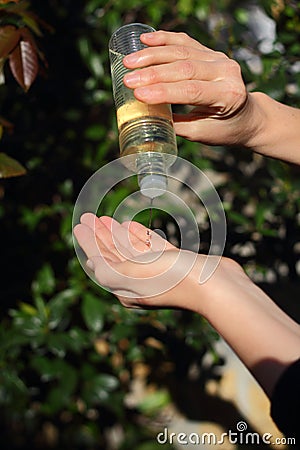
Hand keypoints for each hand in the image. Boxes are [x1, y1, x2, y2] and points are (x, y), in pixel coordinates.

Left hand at [73, 213, 244, 312]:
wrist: (217, 286)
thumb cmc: (173, 279)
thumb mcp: (131, 274)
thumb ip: (106, 266)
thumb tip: (91, 259)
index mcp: (125, 287)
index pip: (101, 260)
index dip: (89, 241)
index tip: (80, 223)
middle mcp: (139, 281)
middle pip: (114, 254)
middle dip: (101, 235)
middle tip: (89, 216)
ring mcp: (158, 271)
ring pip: (131, 249)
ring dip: (117, 233)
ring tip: (106, 218)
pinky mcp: (175, 262)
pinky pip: (151, 246)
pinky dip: (140, 235)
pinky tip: (130, 224)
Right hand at [123, 30, 254, 145]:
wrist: (248, 116)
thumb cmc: (225, 129)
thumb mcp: (203, 134)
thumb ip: (178, 124)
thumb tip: (147, 116)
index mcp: (228, 95)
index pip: (191, 90)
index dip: (163, 91)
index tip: (138, 94)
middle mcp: (226, 72)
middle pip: (185, 67)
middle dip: (153, 73)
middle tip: (128, 78)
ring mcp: (219, 58)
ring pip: (182, 51)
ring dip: (153, 54)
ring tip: (130, 61)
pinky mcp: (210, 52)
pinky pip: (185, 42)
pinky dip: (164, 39)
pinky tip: (146, 39)